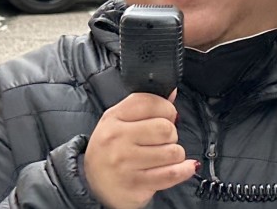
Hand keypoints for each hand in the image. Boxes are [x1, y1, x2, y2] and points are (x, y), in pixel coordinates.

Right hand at [85, 92, 196, 208]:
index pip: (151, 103)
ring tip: (162, 157)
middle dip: (171, 134)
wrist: (92, 185)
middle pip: (166, 128)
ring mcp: (125, 164)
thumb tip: (172, 92)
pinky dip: (184, 170)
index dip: (167, 109)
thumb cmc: (110, 150)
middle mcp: (116, 139)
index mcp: (113, 118)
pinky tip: (185, 167)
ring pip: (173, 152)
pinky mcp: (135, 185)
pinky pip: (172, 174)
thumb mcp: (119, 121)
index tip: (166, 116)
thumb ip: (146, 105)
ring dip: (175, 154)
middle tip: (161, 141)